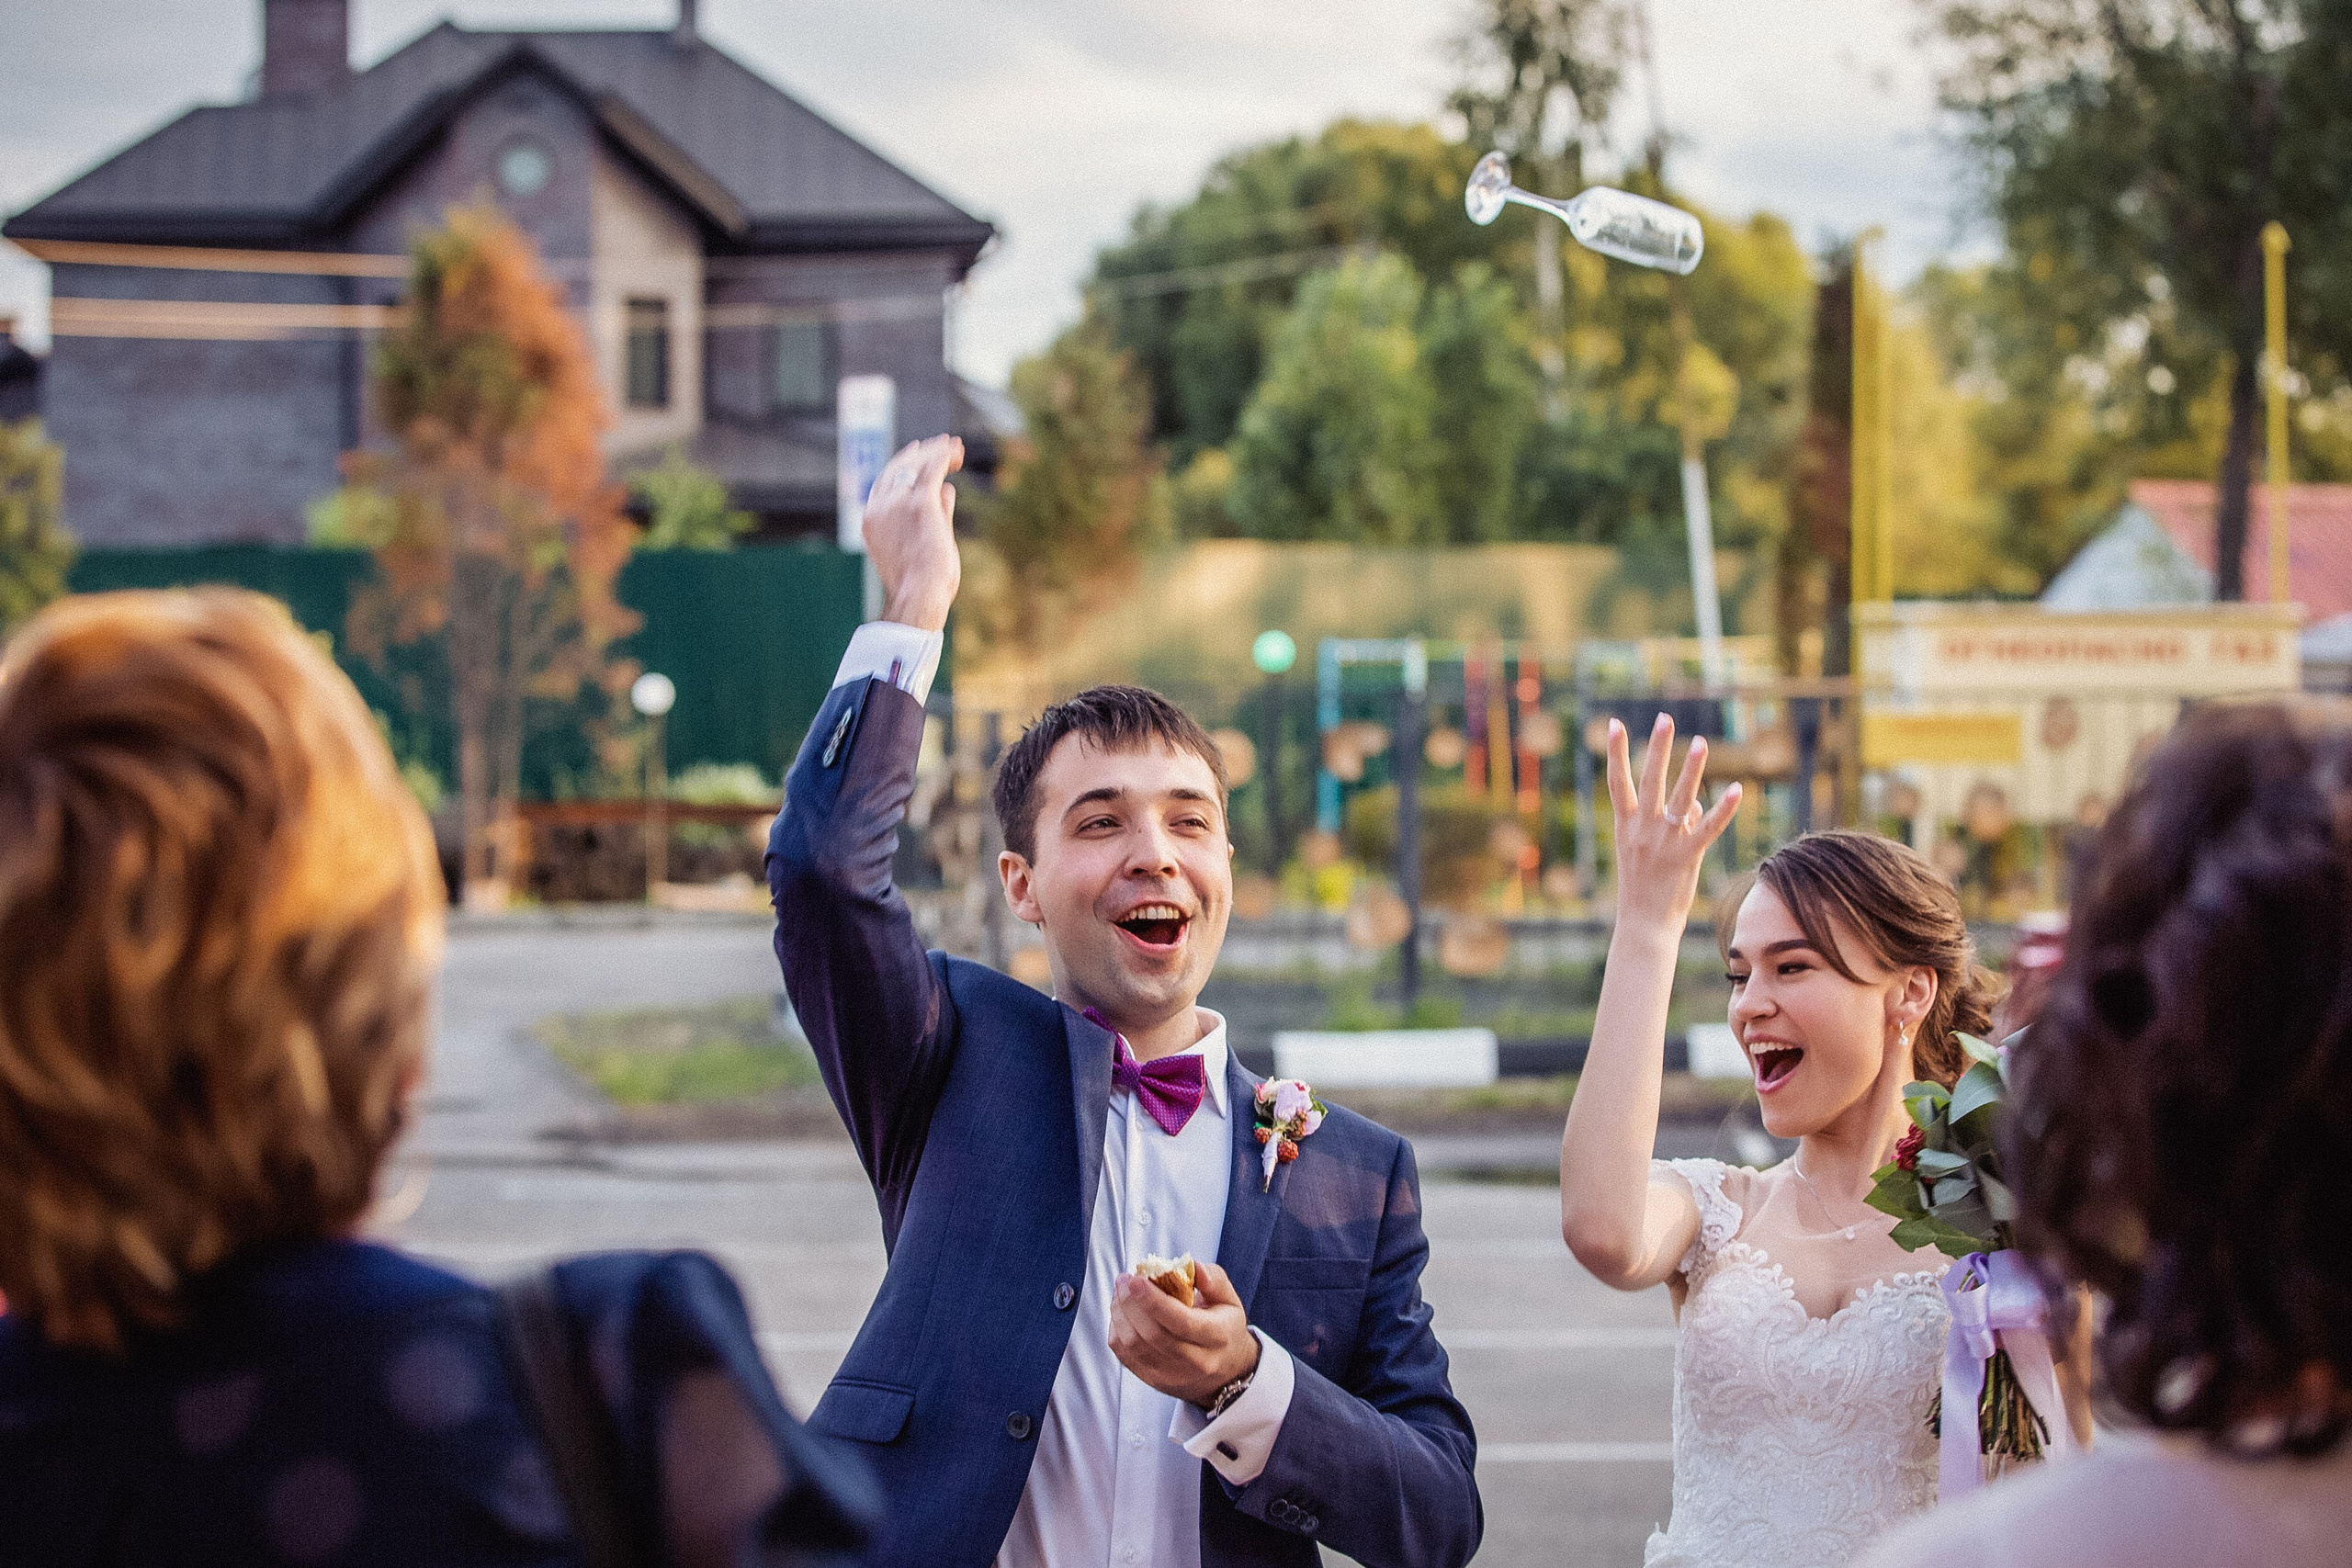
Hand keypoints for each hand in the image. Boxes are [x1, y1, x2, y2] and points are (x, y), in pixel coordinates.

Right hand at [863, 435, 962, 631]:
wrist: (918, 596)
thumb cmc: (921, 583)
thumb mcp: (922, 544)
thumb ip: (934, 514)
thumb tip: (947, 490)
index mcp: (872, 519)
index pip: (885, 482)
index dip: (902, 464)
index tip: (916, 452)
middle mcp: (880, 506)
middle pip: (898, 467)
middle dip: (920, 453)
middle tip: (940, 444)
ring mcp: (898, 502)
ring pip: (917, 464)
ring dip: (937, 452)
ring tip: (955, 446)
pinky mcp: (919, 502)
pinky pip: (932, 469)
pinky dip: (944, 456)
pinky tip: (957, 452)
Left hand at [1107, 1260, 1259, 1406]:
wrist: (1225, 1372)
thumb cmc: (1224, 1327)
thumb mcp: (1229, 1299)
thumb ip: (1212, 1278)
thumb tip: (1190, 1265)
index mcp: (1217, 1337)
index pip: (1182, 1322)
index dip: (1154, 1301)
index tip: (1136, 1280)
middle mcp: (1196, 1361)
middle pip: (1154, 1334)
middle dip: (1131, 1303)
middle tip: (1124, 1279)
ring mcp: (1173, 1376)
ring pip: (1135, 1346)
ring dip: (1120, 1314)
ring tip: (1120, 1292)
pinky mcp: (1154, 1381)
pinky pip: (1125, 1356)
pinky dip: (1117, 1330)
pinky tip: (1120, 1312)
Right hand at [1607, 714, 1741, 929]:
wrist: (1643, 925)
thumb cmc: (1643, 888)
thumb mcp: (1647, 852)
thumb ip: (1671, 823)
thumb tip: (1698, 802)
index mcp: (1626, 826)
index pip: (1618, 781)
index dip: (1616, 751)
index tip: (1615, 723)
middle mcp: (1643, 829)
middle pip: (1649, 780)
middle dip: (1657, 747)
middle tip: (1664, 718)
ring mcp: (1665, 842)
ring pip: (1680, 798)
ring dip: (1691, 769)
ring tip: (1701, 742)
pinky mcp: (1687, 857)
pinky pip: (1709, 828)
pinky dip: (1723, 810)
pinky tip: (1736, 789)